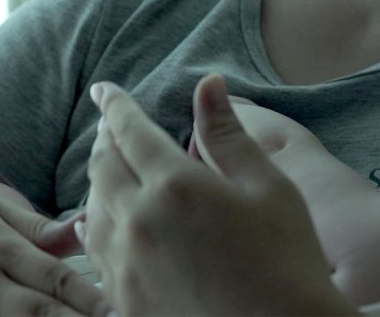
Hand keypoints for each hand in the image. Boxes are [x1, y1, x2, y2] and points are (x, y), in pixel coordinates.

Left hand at [83, 74, 356, 315]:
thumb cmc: (287, 263)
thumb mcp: (268, 187)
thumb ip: (228, 135)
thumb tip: (208, 84)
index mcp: (176, 187)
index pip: (130, 131)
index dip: (116, 105)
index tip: (104, 89)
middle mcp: (139, 222)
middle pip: (103, 166)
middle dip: (105, 139)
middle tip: (110, 124)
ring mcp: (126, 266)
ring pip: (93, 207)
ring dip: (99, 179)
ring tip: (111, 166)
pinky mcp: (125, 300)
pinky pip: (95, 252)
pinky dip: (94, 224)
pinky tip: (97, 219)